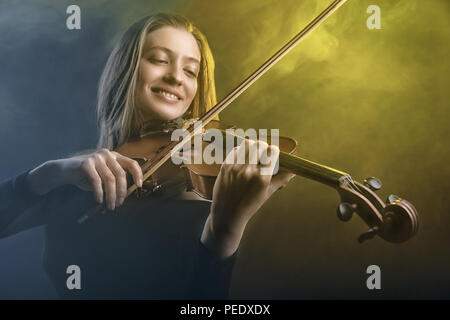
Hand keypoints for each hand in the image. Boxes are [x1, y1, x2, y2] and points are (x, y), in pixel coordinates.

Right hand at [27, 149, 142, 210]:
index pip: (131, 163)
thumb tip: (124, 195)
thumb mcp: (103, 177)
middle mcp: (107, 154)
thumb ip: (114, 181)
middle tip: (119, 204)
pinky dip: (99, 193)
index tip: (139, 185)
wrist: (64, 171)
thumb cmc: (86, 176)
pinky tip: (99, 201)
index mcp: (114, 156)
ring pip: (110, 180)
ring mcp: (96, 158)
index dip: (138, 174)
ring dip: (111, 196)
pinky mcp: (86, 164)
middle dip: (121, 192)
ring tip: (110, 206)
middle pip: (121, 175)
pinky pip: (96, 181)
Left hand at [201, 139, 294, 257]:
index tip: (273, 153)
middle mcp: (249, 170)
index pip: (272, 152)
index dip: (274, 151)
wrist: (227, 214)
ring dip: (252, 147)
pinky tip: (242, 159)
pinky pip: (235, 150)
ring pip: (247, 144)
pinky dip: (240, 151)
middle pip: (260, 145)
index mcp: (262, 178)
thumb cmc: (249, 205)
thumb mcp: (268, 193)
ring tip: (252, 154)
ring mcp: (235, 167)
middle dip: (263, 147)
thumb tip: (294, 170)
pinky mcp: (225, 166)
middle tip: (263, 153)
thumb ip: (281, 179)